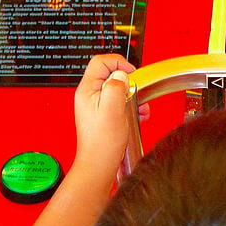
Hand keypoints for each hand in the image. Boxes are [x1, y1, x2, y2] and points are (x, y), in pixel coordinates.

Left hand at [74, 54, 139, 171]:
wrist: (98, 163)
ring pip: (116, 89)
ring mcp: (95, 105)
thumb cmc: (102, 142)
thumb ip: (116, 87)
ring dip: (131, 96)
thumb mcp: (113, 109)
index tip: (131, 72)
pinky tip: (137, 116)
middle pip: (109, 74)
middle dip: (127, 82)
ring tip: (138, 108)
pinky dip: (129, 106)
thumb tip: (120, 75)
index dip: (118, 62)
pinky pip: (117, 102)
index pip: (100, 62)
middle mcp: (89, 95)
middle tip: (134, 93)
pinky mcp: (102, 114)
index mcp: (87, 90)